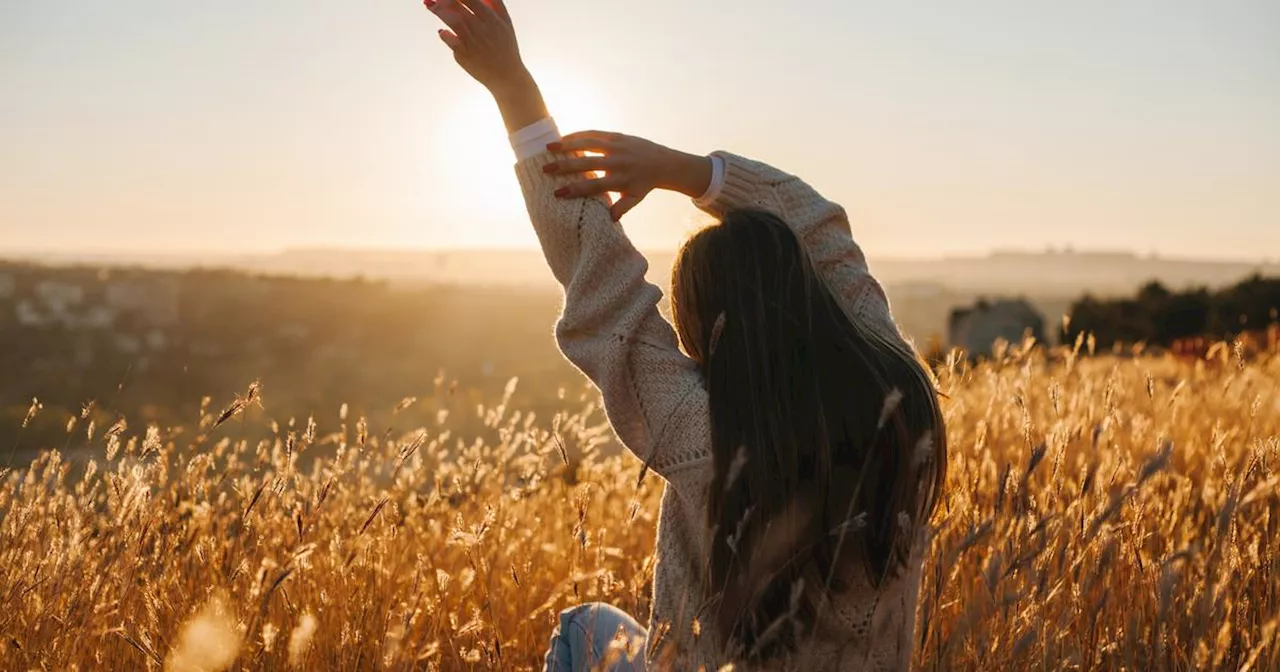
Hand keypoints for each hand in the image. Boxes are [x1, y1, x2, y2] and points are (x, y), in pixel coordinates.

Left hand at [426, 0, 527, 96]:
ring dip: (438, 11)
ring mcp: (471, 42)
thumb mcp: (506, 23)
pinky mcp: (463, 55)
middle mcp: (481, 29)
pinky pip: (449, 40)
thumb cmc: (506, 47)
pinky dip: (444, 34)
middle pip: (458, 8)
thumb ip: (495, 4)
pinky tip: (442, 31)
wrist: (506, 75)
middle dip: (442, 0)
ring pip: (452, 21)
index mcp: (491, 19)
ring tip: (429, 5)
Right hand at [544, 132, 712, 220]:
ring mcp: (617, 147)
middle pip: (587, 164)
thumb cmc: (643, 185)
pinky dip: (578, 135)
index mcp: (620, 180)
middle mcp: (618, 162)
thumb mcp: (634, 199)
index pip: (594, 186)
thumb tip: (608, 220)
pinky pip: (594, 134)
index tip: (557, 193)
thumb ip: (621, 209)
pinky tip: (563, 138)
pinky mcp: (617, 136)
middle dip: (564, 166)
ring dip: (567, 145)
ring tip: (548, 147)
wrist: (663, 163)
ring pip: (588, 144)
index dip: (575, 190)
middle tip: (545, 170)